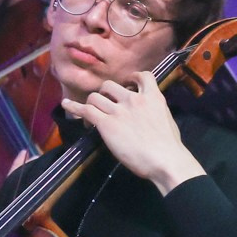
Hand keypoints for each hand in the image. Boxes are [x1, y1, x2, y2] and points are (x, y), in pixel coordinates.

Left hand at [64, 76, 204, 194]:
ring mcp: (118, 110)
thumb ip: (155, 110)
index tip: (128, 83)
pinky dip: (74, 107)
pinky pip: (86, 110)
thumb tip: (149, 112)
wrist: (164, 159)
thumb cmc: (169, 146)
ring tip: (91, 114)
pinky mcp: (106, 123)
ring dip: (92, 104)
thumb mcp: (166, 119)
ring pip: (95, 97)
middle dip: (105, 93)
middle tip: (105, 104)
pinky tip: (66, 105)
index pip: (142, 76)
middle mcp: (133, 98)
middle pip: (110, 85)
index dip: (132, 78)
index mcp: (153, 97)